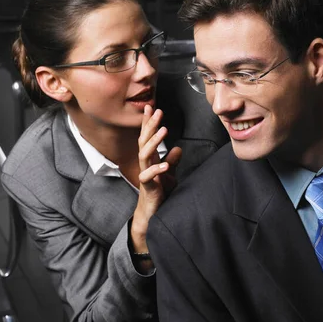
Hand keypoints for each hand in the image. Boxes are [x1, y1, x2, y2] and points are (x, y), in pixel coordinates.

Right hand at [131, 104, 181, 251]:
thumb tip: (178, 149)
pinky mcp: (148, 187)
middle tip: (156, 111)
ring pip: (144, 155)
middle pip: (144, 141)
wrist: (152, 213)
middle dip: (150, 125)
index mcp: (150, 159)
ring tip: (164, 130)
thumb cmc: (159, 193)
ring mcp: (145, 175)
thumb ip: (172, 161)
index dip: (148, 123)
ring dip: (154, 141)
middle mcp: (145, 165)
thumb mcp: (168, 174)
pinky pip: (149, 176)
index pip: (147, 137)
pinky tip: (165, 162)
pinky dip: (157, 168)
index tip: (151, 107)